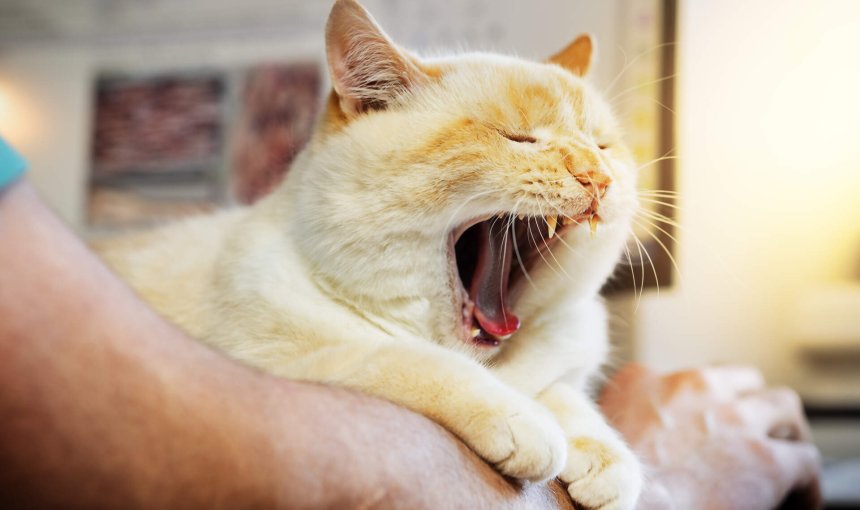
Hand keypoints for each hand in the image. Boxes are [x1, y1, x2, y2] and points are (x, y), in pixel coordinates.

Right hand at [599, 364, 821, 509]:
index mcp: (642, 381)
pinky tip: (795, 501)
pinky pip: (806, 461)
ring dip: (783, 432)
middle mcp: (693, 388)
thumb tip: (615, 430)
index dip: (701, 403)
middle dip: (749, 405)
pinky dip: (805, 484)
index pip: (686, 377)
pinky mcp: (767, 460)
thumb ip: (611, 415)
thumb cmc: (598, 480)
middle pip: (742, 380)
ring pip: (782, 406)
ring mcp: (734, 420)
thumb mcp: (586, 429)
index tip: (701, 425)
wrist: (617, 504)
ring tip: (781, 458)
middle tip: (748, 435)